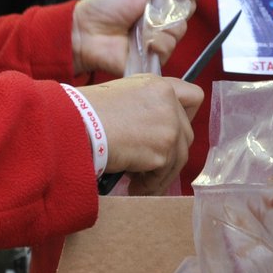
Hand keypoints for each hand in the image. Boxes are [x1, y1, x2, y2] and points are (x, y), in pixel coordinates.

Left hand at [71, 0, 201, 79]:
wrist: (85, 31)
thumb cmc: (104, 7)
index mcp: (158, 2)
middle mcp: (161, 22)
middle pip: (185, 15)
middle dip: (172, 9)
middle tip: (150, 9)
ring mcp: (157, 42)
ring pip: (178, 32)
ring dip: (160, 27)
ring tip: (140, 26)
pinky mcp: (153, 60)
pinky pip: (167, 51)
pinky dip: (156, 44)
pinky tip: (142, 42)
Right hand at [80, 75, 202, 194]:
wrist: (78, 125)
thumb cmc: (87, 111)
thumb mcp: (122, 95)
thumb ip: (145, 105)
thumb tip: (151, 128)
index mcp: (159, 85)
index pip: (194, 97)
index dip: (185, 115)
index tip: (172, 130)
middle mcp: (169, 103)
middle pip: (186, 133)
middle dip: (169, 151)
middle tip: (147, 164)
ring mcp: (170, 127)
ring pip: (178, 158)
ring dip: (160, 173)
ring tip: (138, 182)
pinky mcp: (164, 151)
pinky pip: (163, 174)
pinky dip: (150, 184)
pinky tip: (133, 186)